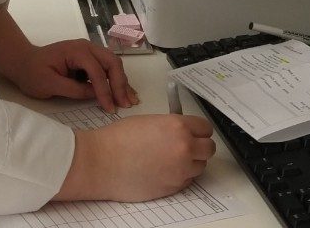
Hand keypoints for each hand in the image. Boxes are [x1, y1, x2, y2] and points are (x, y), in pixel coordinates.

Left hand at [11, 39, 138, 112]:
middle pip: (112, 63)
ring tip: (131, 100)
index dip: (104, 91)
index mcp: (76, 51)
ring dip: (122, 82)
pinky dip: (116, 80)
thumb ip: (73, 90)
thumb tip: (95, 95)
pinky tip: (124, 93)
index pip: (96, 71)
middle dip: (120, 84)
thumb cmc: (33, 73)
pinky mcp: (90, 59)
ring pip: (113, 64)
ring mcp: (90, 51)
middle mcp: (87, 47)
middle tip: (125, 104)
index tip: (110, 108)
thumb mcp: (49, 85)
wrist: (23, 62)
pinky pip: (107, 68)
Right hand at [53, 114, 216, 202]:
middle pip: (209, 148)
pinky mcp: (173, 187)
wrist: (101, 162)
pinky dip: (180, 176)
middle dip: (200, 147)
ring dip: (191, 163)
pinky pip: (186, 181)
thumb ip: (171, 127)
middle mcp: (184, 148)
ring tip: (171, 160)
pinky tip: (163, 171)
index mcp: (178, 127)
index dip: (199, 131)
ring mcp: (180, 170)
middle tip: (188, 147)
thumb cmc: (117, 140)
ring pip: (200, 167)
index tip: (194, 133)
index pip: (205, 128)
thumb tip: (182, 132)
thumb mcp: (150, 121)